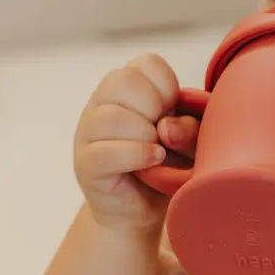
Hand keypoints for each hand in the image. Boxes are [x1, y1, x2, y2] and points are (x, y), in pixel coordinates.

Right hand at [73, 54, 199, 231]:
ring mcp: (88, 132)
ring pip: (112, 116)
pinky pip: (106, 152)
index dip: (167, 87)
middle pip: (122, 80)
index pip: (145, 63)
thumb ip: (189, 126)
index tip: (173, 112)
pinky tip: (154, 162)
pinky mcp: (85, 164)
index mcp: (126, 87)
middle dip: (153, 106)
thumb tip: (167, 127)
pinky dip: (137, 155)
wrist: (143, 210)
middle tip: (162, 133)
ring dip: (145, 135)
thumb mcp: (189, 141)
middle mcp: (101, 103)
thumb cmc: (168, 165)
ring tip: (159, 151)